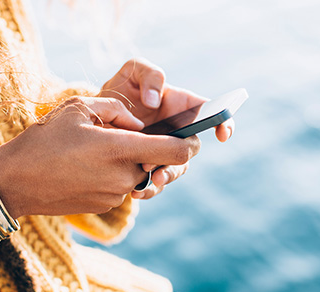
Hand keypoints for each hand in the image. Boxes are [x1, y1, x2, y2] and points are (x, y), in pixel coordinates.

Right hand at [0, 97, 199, 216]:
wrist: (14, 182)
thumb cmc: (43, 140)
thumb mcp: (78, 107)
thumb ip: (117, 110)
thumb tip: (137, 123)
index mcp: (121, 150)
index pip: (177, 152)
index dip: (188, 141)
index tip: (186, 134)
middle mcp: (124, 177)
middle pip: (156, 162)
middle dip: (147, 149)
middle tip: (119, 136)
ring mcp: (114, 196)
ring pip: (137, 174)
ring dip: (127, 162)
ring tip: (95, 151)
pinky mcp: (104, 206)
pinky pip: (121, 186)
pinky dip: (113, 174)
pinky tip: (86, 166)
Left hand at [100, 58, 233, 198]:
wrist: (95, 115)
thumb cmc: (121, 89)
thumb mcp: (133, 72)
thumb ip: (150, 75)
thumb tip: (154, 101)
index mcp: (182, 107)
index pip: (211, 114)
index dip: (224, 122)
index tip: (222, 133)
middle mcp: (177, 132)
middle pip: (190, 149)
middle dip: (181, 157)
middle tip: (163, 160)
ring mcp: (164, 151)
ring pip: (175, 169)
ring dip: (166, 176)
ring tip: (150, 179)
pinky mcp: (148, 166)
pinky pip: (155, 184)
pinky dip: (148, 190)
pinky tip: (136, 191)